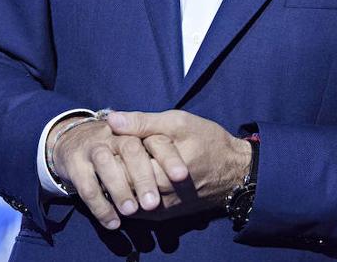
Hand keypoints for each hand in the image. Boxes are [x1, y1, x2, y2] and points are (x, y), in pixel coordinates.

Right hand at [48, 117, 170, 229]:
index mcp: (134, 131)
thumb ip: (158, 154)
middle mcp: (113, 136)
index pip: (154, 139)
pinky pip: (86, 185)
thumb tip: (182, 174)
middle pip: (130, 150)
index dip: (168, 157)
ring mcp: (92, 148)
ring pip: (105, 162)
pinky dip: (100, 206)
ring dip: (118, 187)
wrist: (71, 139)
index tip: (181, 176)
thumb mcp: (138, 143)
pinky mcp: (74, 164)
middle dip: (142, 176)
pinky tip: (113, 223)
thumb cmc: (115, 146)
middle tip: (153, 203)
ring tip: (131, 210)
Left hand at [106, 110, 250, 212]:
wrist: (235, 172)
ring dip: (116, 184)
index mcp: (163, 172)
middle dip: (110, 171)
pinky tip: (123, 179)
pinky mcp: (164, 215)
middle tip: (101, 156)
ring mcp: (162, 209)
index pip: (120, 168)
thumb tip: (111, 120)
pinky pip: (136, 209)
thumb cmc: (208, 142)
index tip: (101, 144)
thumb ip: (143, 122)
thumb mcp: (178, 123)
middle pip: (121, 185)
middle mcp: (161, 196)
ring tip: (111, 166)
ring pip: (126, 198)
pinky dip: (126, 194)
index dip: (107, 155)